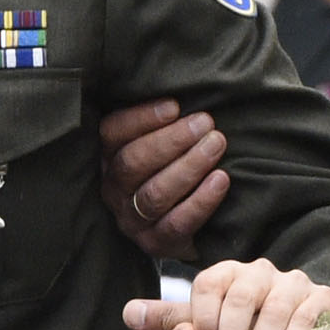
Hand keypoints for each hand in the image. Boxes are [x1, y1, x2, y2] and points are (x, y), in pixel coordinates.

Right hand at [99, 98, 227, 255]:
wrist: (193, 224)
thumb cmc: (179, 165)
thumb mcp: (164, 141)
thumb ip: (166, 119)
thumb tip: (190, 85)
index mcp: (107, 158)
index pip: (112, 134)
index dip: (141, 118)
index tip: (175, 105)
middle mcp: (113, 190)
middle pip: (132, 163)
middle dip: (171, 140)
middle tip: (206, 123)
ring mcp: (131, 220)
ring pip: (154, 193)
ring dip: (188, 166)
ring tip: (217, 144)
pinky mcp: (155, 244)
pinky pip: (176, 224)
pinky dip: (201, 201)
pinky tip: (221, 179)